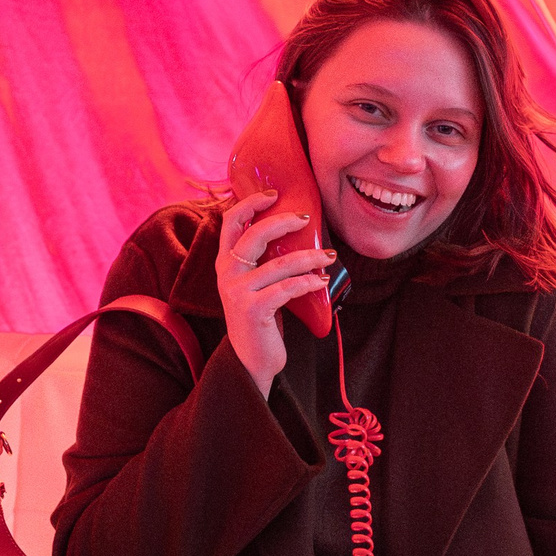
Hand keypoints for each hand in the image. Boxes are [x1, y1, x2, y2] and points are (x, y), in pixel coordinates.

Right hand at [216, 190, 332, 396]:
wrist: (252, 360)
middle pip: (253, 235)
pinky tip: (321, 281)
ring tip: (329, 256)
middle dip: (283, 222)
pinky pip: (285, 289)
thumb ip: (264, 261)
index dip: (249, 204)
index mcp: (226, 263)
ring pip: (278, 264)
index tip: (273, 194)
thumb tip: (298, 231)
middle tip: (307, 218)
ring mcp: (237, 292)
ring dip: (309, 258)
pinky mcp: (252, 310)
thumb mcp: (256, 284)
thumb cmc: (261, 318)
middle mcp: (227, 274)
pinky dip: (307, 282)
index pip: (230, 223)